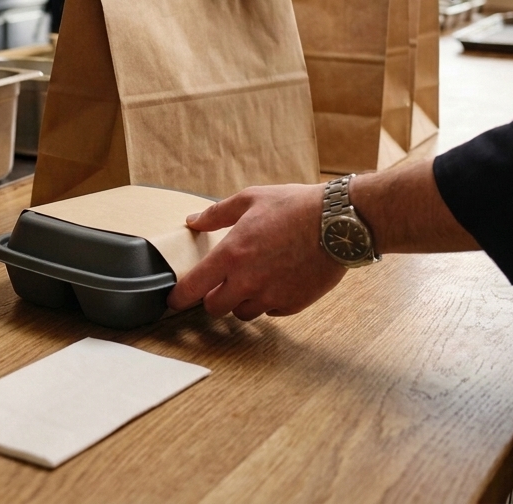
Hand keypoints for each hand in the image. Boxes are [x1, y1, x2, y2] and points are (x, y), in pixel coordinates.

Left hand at [166, 183, 345, 319]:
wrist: (338, 222)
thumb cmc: (294, 206)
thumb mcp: (250, 199)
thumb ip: (216, 214)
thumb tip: (193, 221)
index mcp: (232, 254)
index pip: (194, 287)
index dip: (179, 297)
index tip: (174, 300)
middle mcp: (248, 281)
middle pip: (215, 308)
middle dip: (213, 298)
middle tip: (219, 285)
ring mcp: (272, 296)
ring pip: (243, 313)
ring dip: (240, 301)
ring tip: (250, 281)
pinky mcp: (293, 304)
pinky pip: (270, 312)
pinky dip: (267, 302)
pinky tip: (275, 282)